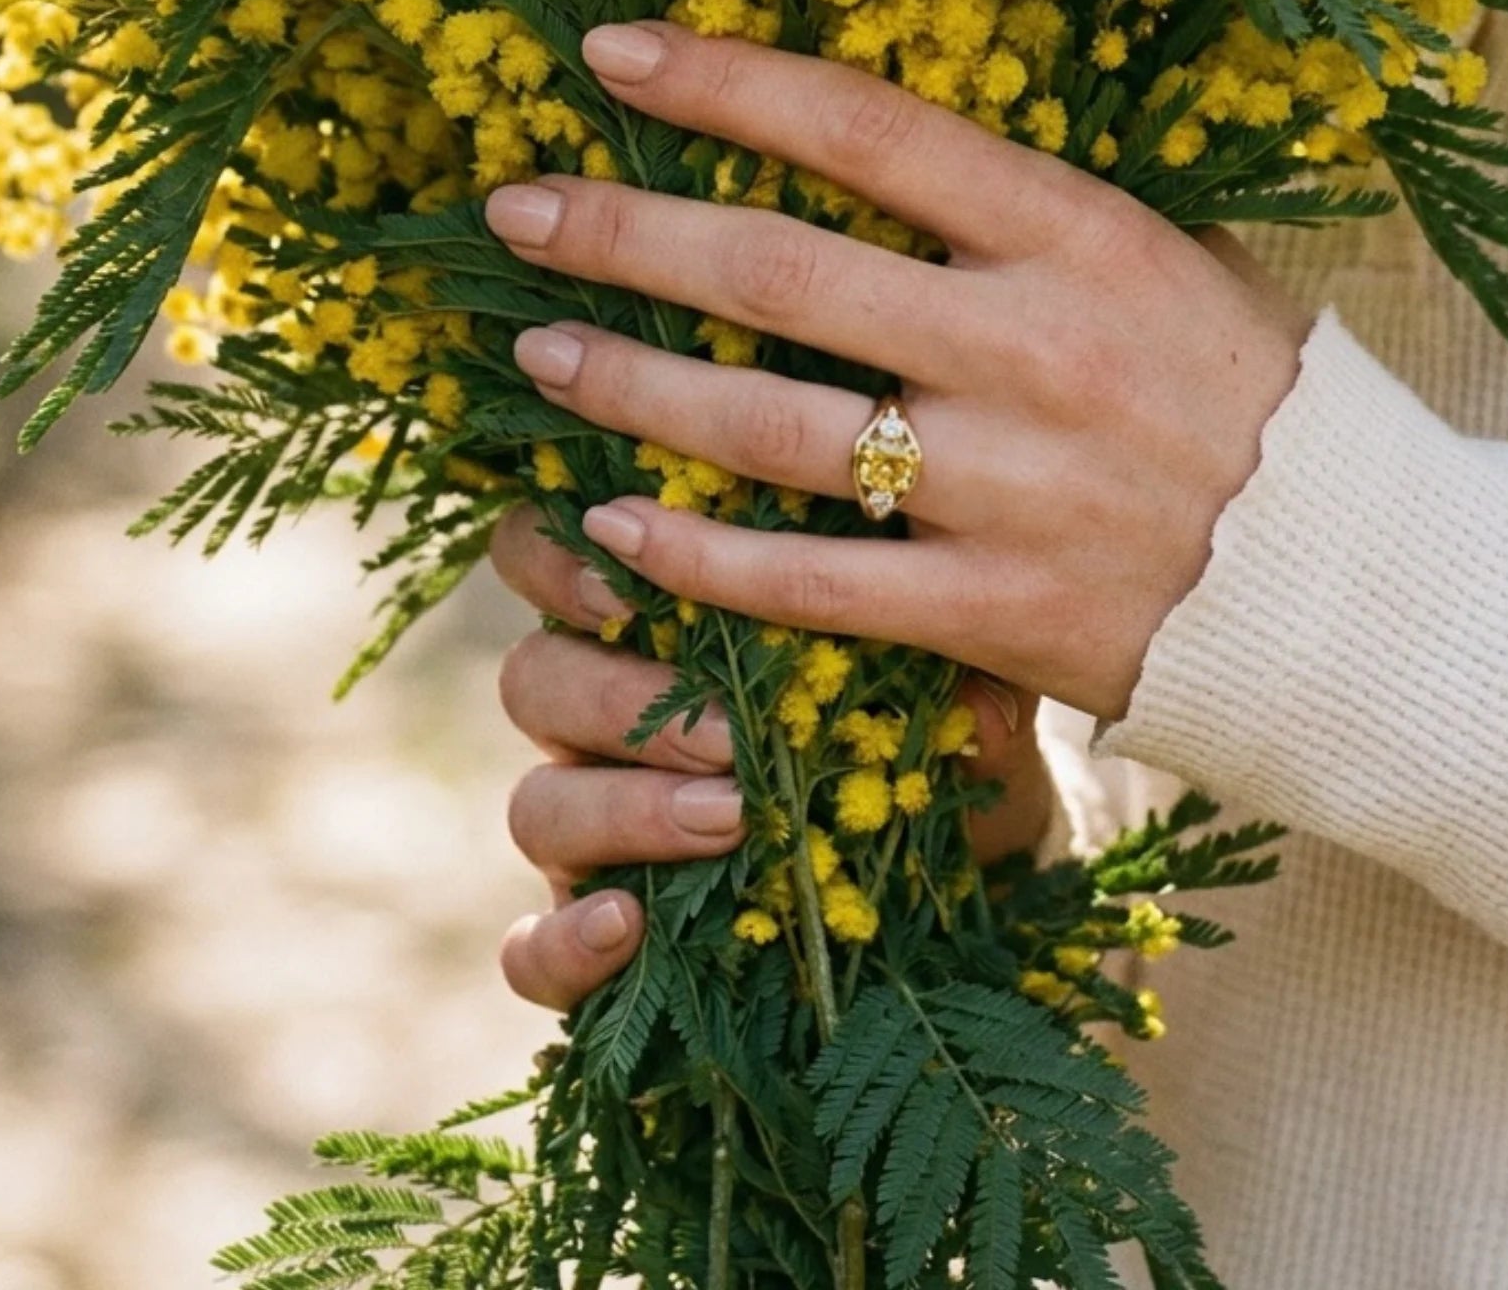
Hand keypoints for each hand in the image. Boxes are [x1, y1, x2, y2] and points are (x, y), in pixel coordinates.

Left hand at [486, 21, 1309, 720]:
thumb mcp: (1173, 265)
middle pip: (785, 274)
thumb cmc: (1257, 401)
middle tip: (518, 210)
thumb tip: (868, 155)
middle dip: (629, 232)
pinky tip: (610, 528)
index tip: (611, 58)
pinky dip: (699, 559)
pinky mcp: (997, 616)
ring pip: (773, 430)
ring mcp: (1014, 489)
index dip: (728, 85)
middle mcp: (1038, 349)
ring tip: (537, 352)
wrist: (1359, 591)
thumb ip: (1028, 223)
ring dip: (633, 385)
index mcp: (1086, 237)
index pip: (872, 131)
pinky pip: (813, 583)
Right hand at [491, 502, 1052, 1009]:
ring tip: (732, 818)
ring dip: (622, 808)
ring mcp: (588, 828)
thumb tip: (978, 698)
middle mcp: (596, 717)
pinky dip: (563, 943)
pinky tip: (629, 926)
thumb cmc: (926, 721)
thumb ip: (942, 646)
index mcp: (650, 620)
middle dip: (618, 697)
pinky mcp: (593, 934)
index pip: (545, 558)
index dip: (559, 555)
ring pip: (534, 804)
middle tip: (725, 728)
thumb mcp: (943, 670)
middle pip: (530, 680)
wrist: (962, 852)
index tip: (628, 561)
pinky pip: (531, 952)